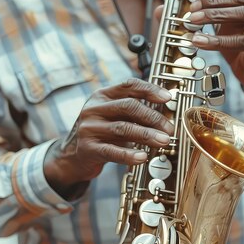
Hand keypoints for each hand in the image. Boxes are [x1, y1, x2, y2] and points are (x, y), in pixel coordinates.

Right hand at [44, 78, 173, 196]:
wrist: (73, 155)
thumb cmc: (102, 133)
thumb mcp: (115, 115)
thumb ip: (135, 111)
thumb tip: (167, 112)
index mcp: (103, 95)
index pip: (129, 85)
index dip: (150, 89)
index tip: (168, 97)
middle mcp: (94, 108)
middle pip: (128, 106)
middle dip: (153, 117)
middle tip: (170, 128)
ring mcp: (89, 128)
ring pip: (123, 128)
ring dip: (147, 135)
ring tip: (164, 141)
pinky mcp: (88, 149)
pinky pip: (112, 151)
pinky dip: (129, 155)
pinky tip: (142, 157)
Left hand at [188, 0, 243, 94]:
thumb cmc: (238, 40)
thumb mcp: (220, 23)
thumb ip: (201, 12)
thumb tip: (167, 8)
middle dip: (212, 0)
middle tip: (192, 8)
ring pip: (242, 13)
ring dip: (215, 15)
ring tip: (194, 21)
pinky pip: (239, 40)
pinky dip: (217, 40)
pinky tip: (200, 41)